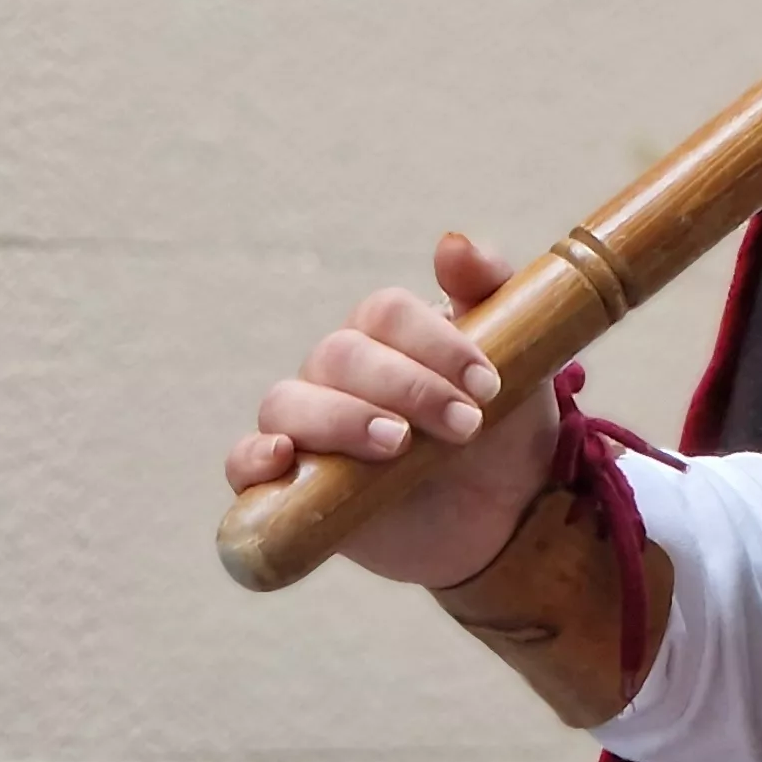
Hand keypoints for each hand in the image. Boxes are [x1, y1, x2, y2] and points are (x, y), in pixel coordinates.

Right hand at [224, 233, 561, 589]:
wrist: (503, 519)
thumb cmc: (505, 432)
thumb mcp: (519, 360)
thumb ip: (488, 290)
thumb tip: (450, 242)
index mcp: (385, 334)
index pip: (385, 313)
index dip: (434, 343)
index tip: (488, 384)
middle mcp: (336, 372)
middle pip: (341, 355)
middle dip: (407, 388)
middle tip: (466, 425)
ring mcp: (307, 426)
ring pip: (289, 402)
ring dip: (341, 419)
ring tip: (397, 445)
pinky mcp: (288, 484)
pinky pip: (242, 462)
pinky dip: (253, 457)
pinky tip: (284, 459)